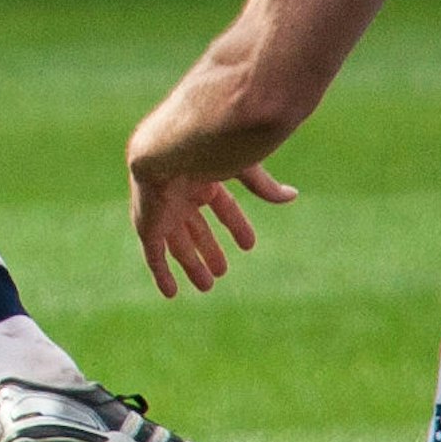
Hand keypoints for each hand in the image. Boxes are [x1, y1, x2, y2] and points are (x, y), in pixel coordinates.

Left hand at [129, 158, 297, 297]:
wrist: (165, 148)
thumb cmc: (205, 149)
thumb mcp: (239, 167)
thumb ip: (263, 185)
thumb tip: (292, 196)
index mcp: (200, 174)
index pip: (220, 204)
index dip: (235, 224)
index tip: (249, 245)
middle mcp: (179, 192)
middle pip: (195, 226)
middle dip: (208, 248)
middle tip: (222, 272)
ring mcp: (161, 209)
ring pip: (177, 243)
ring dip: (191, 264)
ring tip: (207, 286)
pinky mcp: (148, 224)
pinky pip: (153, 254)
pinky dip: (161, 273)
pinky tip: (170, 293)